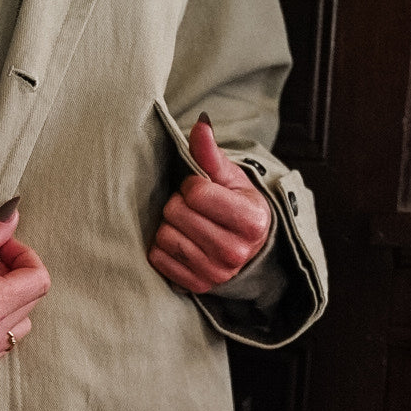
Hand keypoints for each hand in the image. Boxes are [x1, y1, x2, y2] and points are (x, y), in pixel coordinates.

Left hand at [148, 116, 271, 292]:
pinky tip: (180, 240)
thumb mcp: (229, 176)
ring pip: (165, 236)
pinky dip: (162, 246)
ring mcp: (217, 274)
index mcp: (252, 221)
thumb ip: (211, 152)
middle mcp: (236, 252)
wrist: (247, 244)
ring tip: (187, 222)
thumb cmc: (236, 203)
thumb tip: (200, 124)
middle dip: (179, 203)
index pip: (197, 193)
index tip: (201, 188)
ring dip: (169, 224)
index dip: (192, 185)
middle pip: (177, 213)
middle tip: (192, 206)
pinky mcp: (197, 286)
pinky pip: (158, 259)